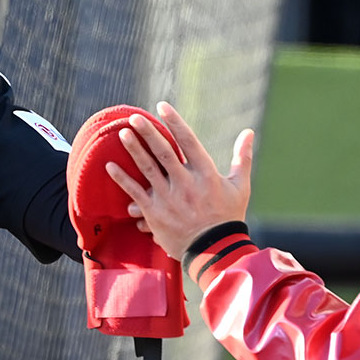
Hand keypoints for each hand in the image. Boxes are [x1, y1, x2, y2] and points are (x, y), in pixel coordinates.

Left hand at [105, 102, 252, 260]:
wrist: (215, 252)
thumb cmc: (228, 217)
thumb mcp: (240, 186)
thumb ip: (243, 157)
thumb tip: (249, 132)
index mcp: (206, 174)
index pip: (188, 141)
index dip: (174, 122)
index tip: (162, 107)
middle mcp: (186, 184)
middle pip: (163, 152)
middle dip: (148, 132)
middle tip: (134, 117)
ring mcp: (169, 199)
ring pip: (147, 169)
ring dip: (134, 149)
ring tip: (123, 133)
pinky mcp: (155, 214)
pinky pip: (135, 192)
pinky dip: (122, 179)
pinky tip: (110, 165)